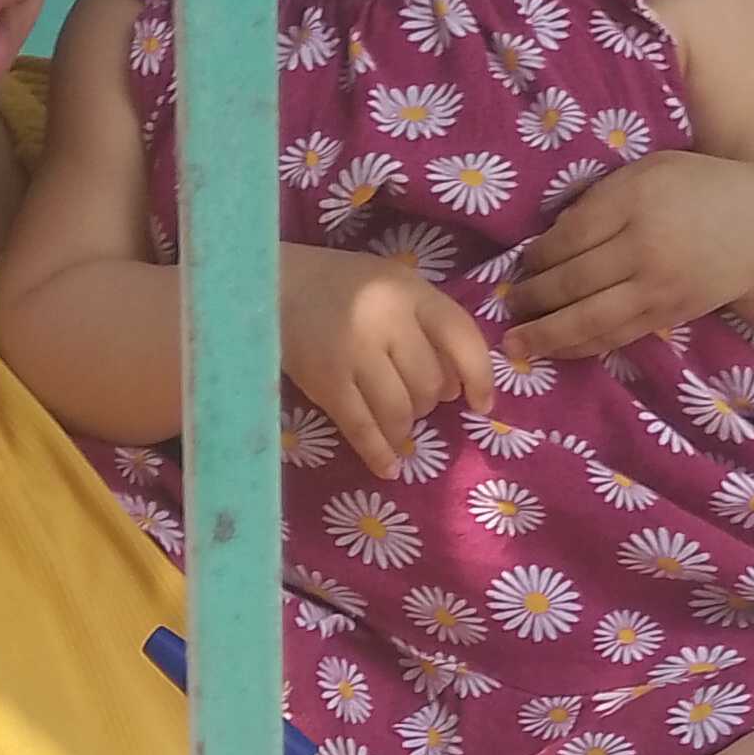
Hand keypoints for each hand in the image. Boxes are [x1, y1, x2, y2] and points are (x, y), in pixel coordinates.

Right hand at [279, 244, 493, 476]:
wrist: (271, 286)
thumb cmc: (340, 288)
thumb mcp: (392, 288)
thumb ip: (426, 326)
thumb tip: (456, 388)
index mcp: (409, 291)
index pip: (461, 337)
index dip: (480, 376)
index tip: (482, 405)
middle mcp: (385, 319)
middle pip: (428, 384)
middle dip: (427, 404)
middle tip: (412, 401)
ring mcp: (353, 351)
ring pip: (399, 411)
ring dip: (404, 429)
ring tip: (396, 427)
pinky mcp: (325, 382)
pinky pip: (361, 428)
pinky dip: (378, 453)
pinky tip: (389, 468)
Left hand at [504, 152, 753, 356]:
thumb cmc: (700, 189)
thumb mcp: (651, 171)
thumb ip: (602, 197)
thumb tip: (550, 236)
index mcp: (636, 200)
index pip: (569, 236)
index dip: (537, 257)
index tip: (519, 264)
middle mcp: (644, 246)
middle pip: (571, 281)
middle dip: (532, 298)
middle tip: (506, 306)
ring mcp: (656, 286)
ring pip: (588, 318)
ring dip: (546, 334)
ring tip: (516, 343)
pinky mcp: (665, 315)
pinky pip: (613, 335)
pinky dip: (579, 345)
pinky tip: (555, 349)